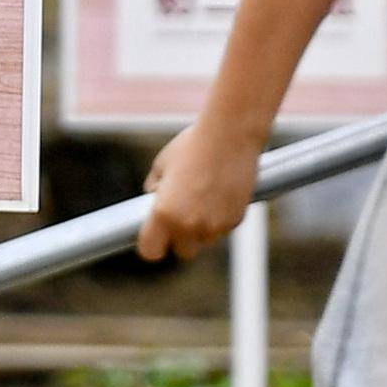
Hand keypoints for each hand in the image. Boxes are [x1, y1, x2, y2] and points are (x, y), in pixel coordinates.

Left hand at [137, 112, 258, 263]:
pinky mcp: (235, 220)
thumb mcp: (162, 164)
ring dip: (201, 229)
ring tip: (202, 199)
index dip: (151, 244)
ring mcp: (214, 226)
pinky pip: (223, 229)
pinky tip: (219, 194)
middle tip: (180, 214)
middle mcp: (188, 225)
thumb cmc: (192, 145)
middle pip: (182, 251)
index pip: (151, 251)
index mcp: (164, 214)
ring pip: (204, 240)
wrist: (230, 134)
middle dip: (180, 238)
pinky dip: (220, 219)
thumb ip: (153, 187)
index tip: (153, 236)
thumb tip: (153, 198)